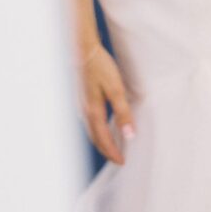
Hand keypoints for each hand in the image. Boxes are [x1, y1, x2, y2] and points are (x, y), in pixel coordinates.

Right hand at [77, 43, 134, 164]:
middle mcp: (85, 112)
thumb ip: (123, 112)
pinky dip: (96, 130)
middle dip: (106, 151)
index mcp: (94, 112)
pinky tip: (101, 125)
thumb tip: (129, 135)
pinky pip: (88, 121)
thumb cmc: (100, 67)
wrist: (83, 50)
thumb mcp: (116, 88)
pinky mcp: (81, 98)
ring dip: (101, 141)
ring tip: (111, 146)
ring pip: (91, 131)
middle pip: (95, 139)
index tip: (122, 161)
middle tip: (117, 159)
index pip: (104, 140)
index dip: (113, 152)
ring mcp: (81, 105)